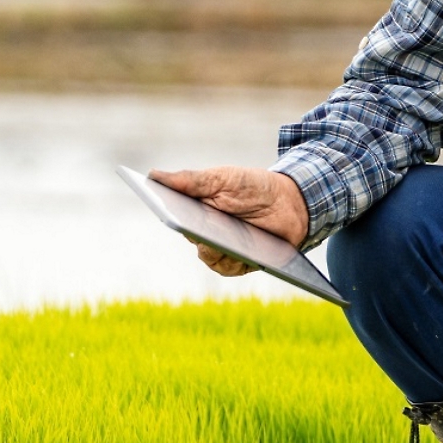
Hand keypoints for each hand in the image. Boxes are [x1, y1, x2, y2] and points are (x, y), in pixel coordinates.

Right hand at [148, 166, 308, 276]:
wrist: (289, 202)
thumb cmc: (251, 187)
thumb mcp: (223, 178)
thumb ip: (191, 180)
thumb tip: (153, 175)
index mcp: (194, 208)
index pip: (172, 211)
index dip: (164, 207)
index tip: (160, 201)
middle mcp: (202, 231)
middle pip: (188, 233)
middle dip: (191, 227)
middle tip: (191, 222)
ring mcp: (219, 249)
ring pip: (206, 254)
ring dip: (213, 246)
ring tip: (221, 238)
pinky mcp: (237, 264)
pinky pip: (227, 266)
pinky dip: (232, 258)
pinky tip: (241, 251)